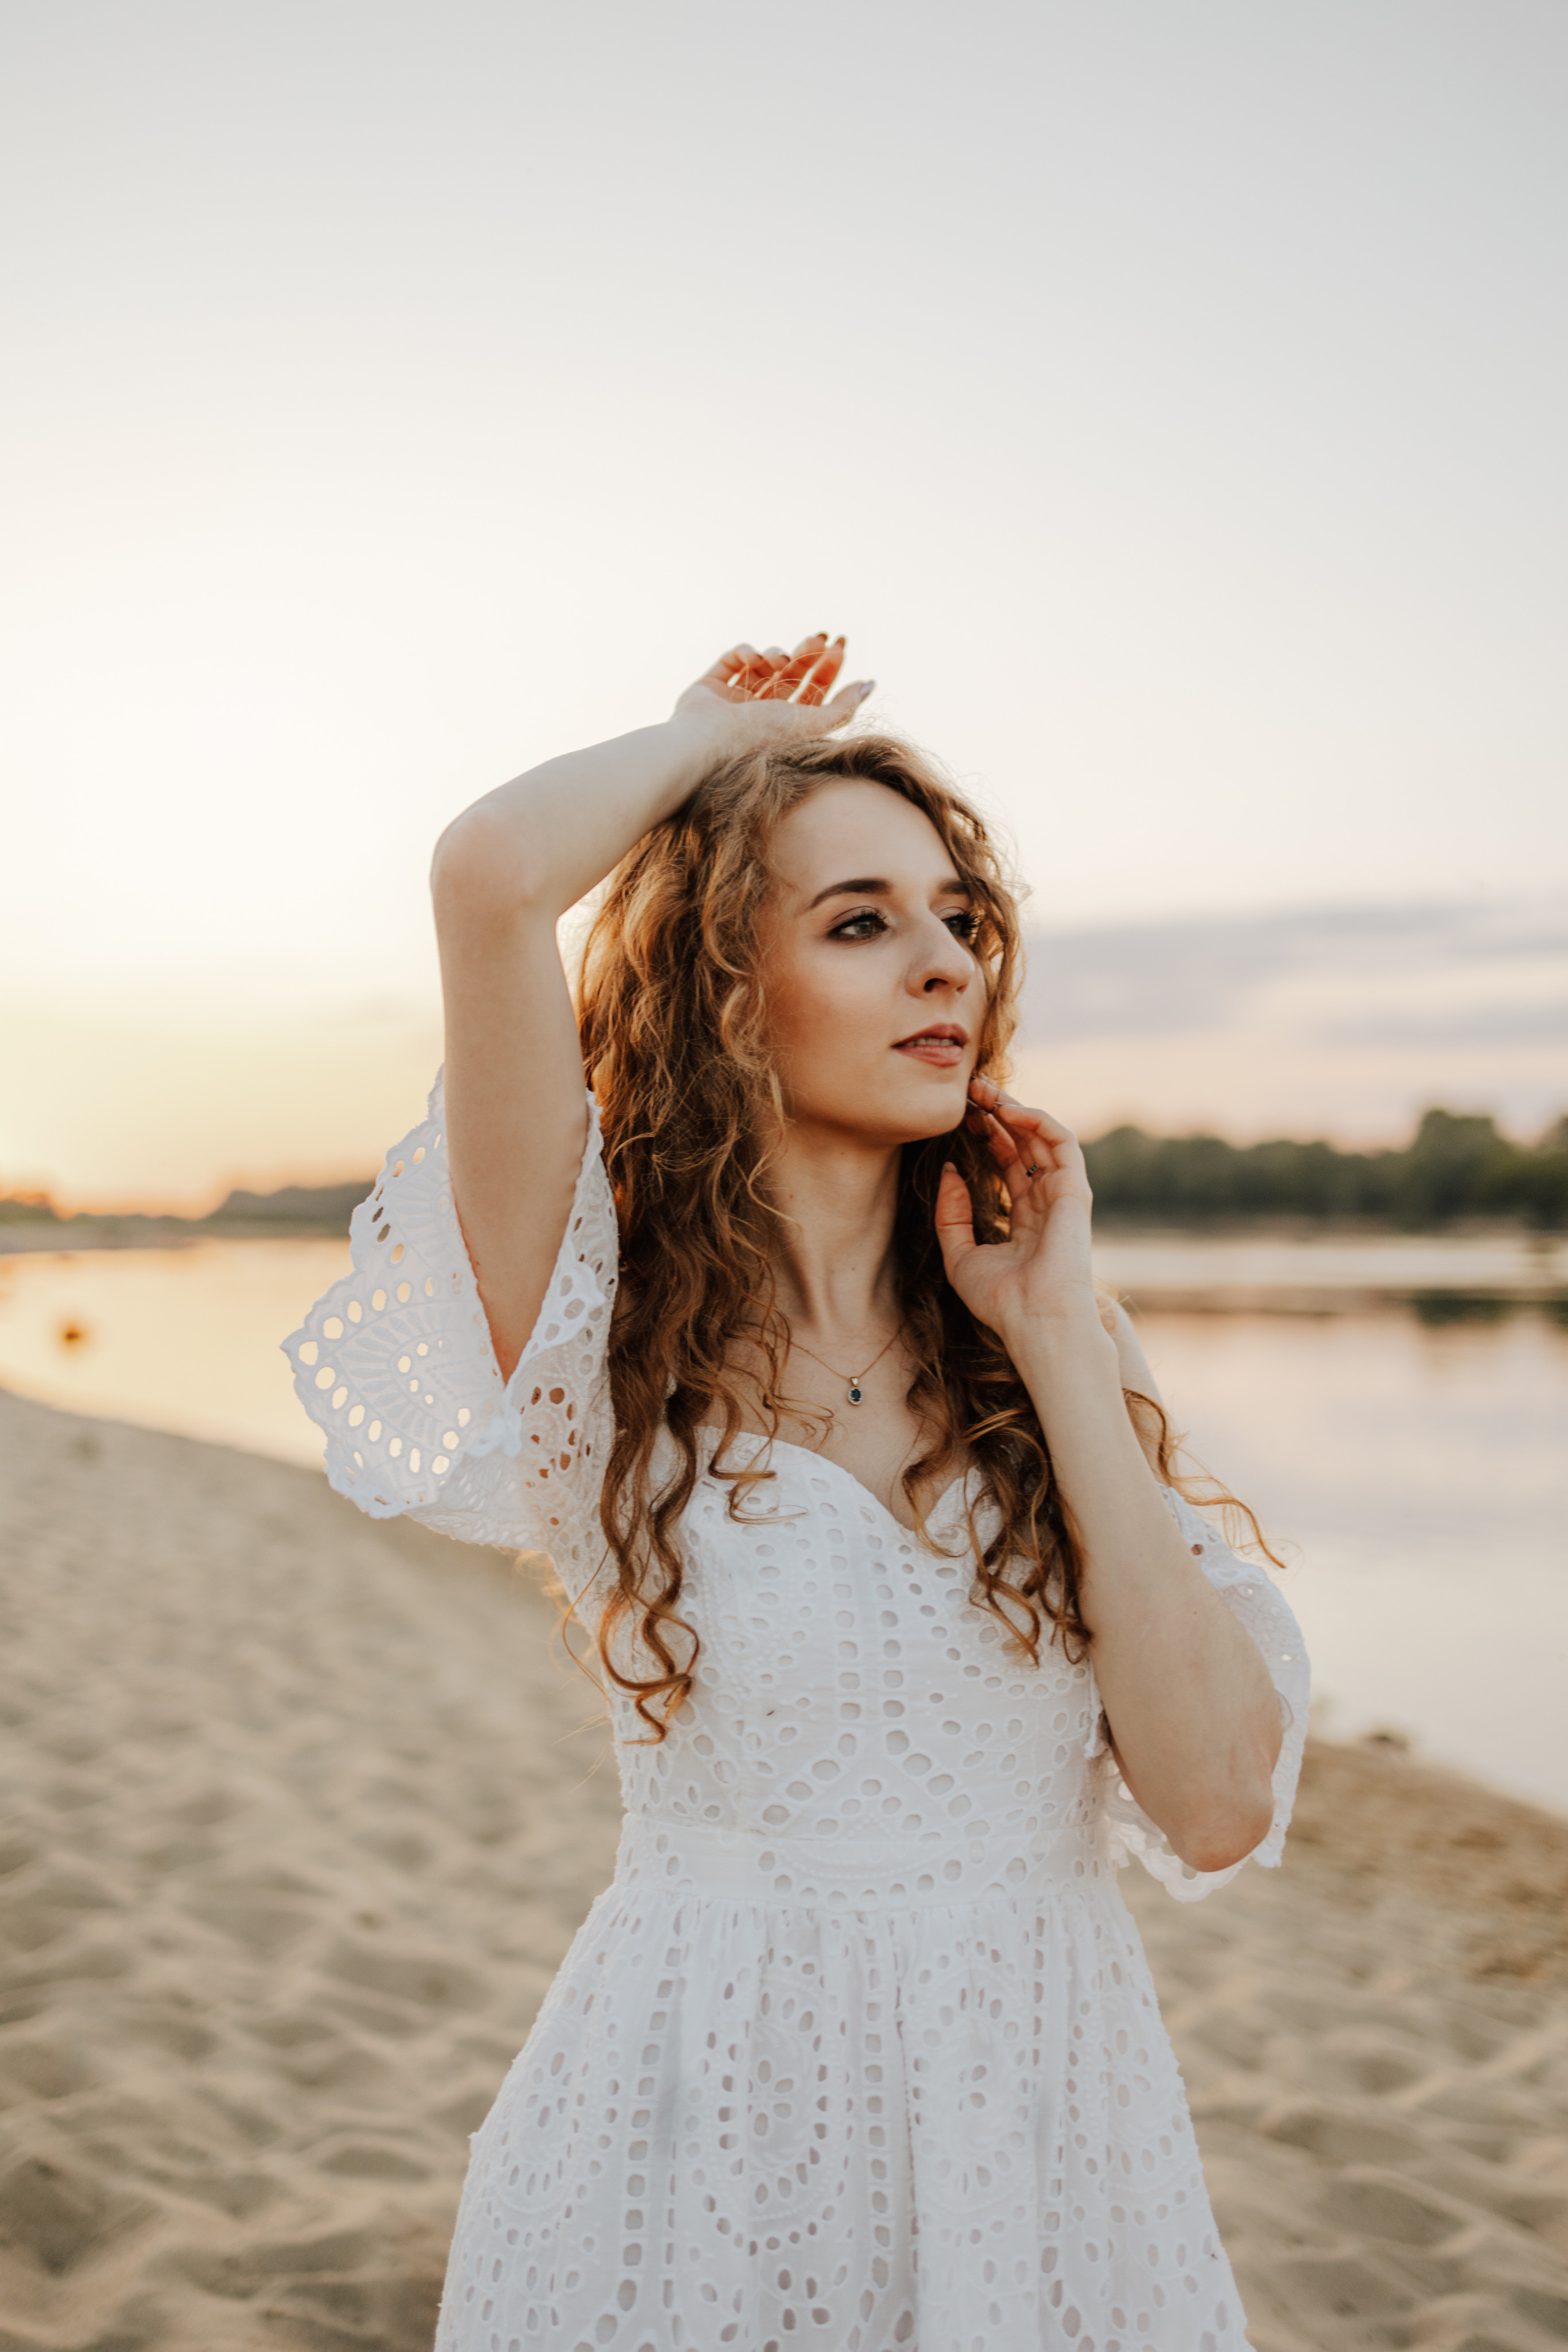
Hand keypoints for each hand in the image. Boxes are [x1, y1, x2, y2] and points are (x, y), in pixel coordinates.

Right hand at [673, 633, 873, 745]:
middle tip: (822, 635)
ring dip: (777, 654)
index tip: (841, 644)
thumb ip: (844, 707)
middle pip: (792, 674)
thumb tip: (871, 684)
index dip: (829, 666)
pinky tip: (754, 657)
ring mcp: (735, 701)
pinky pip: (733, 660)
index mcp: (787, 727)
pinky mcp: (711, 688)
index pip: (814, 691)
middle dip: (809, 653)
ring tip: (780, 659)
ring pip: (764, 664)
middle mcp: (762, 714)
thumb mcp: (811, 723)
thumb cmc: (760, 738)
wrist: (708, 742)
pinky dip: (746, 652)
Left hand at [934, 1077, 1104, 1347]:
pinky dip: (1037, 1120)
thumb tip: (949, 1171)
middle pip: (1024, 1145)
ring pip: (1042, 1137)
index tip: (961, 1116)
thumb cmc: (1001, 1300)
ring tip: (983, 1090)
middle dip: (997, 1114)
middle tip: (969, 1090)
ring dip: (1014, 1108)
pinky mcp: (1075, 1191)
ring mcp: (1063, 1195)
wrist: (1035, 1321)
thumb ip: (951, 1215)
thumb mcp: (959, 1256)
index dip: (986, 1137)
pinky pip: (1061, 1142)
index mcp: (1025, 1218)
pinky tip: (1008, 1110)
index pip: (1008, 1164)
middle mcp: (1047, 1202)